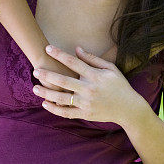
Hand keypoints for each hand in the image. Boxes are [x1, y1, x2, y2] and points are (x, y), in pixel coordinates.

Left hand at [32, 45, 146, 125]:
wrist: (128, 108)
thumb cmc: (119, 85)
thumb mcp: (110, 69)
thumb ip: (93, 59)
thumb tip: (77, 49)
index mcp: (95, 76)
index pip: (73, 62)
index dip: (59, 54)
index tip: (48, 48)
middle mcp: (89, 89)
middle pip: (63, 80)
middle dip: (47, 75)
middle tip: (35, 71)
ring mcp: (86, 103)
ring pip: (61, 98)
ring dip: (46, 93)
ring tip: (35, 88)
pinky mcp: (85, 114)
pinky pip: (66, 113)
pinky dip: (54, 109)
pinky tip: (45, 104)